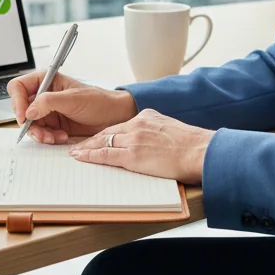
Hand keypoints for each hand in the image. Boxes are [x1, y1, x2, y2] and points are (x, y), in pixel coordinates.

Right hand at [8, 70, 137, 143]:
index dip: (17, 102)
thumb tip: (29, 111)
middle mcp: (44, 95)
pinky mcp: (54, 125)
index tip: (24, 117)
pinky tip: (61, 137)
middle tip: (42, 133)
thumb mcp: (73, 99)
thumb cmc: (99, 101)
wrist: (114, 117)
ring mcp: (48, 111)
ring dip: (40, 133)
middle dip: (30, 123)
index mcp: (47, 81)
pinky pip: (41, 133)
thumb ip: (49, 102)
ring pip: (30, 124)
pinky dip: (48, 138)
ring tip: (54, 137)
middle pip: (22, 109)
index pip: (19, 87)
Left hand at [69, 109, 212, 184]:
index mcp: (147, 117)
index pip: (120, 126)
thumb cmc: (192, 145)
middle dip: (91, 139)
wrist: (200, 151)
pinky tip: (81, 157)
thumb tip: (152, 141)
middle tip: (77, 145)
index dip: (105, 133)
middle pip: (107, 131)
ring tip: (75, 152)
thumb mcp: (171, 129)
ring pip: (103, 141)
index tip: (95, 137)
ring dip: (86, 148)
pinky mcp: (133, 154)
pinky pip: (106, 155)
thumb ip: (157, 132)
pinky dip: (90, 156)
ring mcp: (134, 139)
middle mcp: (138, 124)